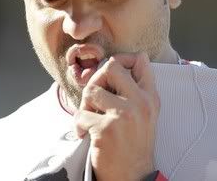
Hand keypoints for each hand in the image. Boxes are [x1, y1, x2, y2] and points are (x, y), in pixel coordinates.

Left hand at [74, 52, 159, 180]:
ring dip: (85, 104)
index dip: (122, 58)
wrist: (133, 175)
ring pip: (91, 89)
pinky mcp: (106, 129)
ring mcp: (124, 115)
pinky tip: (84, 133)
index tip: (110, 70)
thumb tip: (129, 60)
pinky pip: (81, 115)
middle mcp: (140, 102)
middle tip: (94, 95)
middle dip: (97, 78)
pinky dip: (78, 124)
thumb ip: (138, 87)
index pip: (140, 60)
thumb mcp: (146, 112)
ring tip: (89, 116)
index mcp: (150, 96)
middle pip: (111, 66)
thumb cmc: (135, 142)